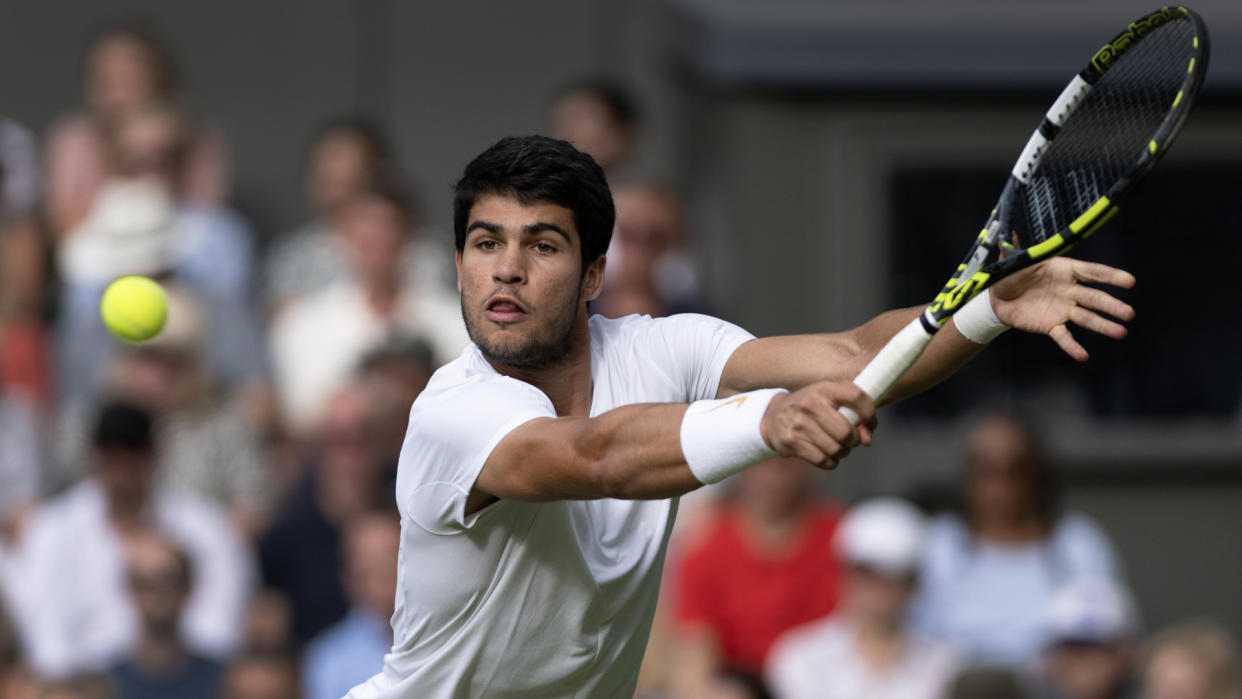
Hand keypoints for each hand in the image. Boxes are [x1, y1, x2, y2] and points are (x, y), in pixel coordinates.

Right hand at [760, 381, 876, 469]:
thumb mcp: (832, 402)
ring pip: (836, 449)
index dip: (868, 412)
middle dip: (853, 440)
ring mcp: (798, 423)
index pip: (856, 396)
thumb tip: (867, 440)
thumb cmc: (813, 409)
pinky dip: (830, 461)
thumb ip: (857, 415)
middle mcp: (810, 403)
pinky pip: (823, 460)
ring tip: (836, 446)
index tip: (868, 420)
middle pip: (846, 432)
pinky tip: (826, 454)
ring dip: (842, 452)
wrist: (775, 416)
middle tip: (849, 439)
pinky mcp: (791, 441)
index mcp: (824, 388)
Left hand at [991, 257, 1134, 360]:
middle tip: (1129, 314)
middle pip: (1094, 298)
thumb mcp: (1012, 261)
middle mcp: (1068, 290)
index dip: (1110, 276)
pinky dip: (1072, 346)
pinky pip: (1064, 337)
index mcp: (1064, 270)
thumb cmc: (1010, 274)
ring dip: (1103, 325)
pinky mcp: (1051, 325)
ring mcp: (1062, 309)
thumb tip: (1007, 228)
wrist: (996, 298)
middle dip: (1111, 305)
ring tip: (1120, 332)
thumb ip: (1015, 249)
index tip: (1129, 281)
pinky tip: (1083, 356)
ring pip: (1086, 317)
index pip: (1092, 272)